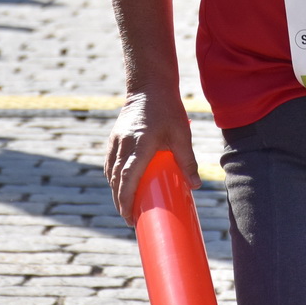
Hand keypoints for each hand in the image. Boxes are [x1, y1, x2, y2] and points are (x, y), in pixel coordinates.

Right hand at [104, 91, 199, 224]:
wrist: (149, 85)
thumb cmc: (168, 108)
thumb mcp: (181, 134)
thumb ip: (187, 160)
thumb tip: (196, 185)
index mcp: (140, 144)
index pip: (127, 178)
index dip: (126, 199)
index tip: (129, 217)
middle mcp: (124, 143)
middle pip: (116, 180)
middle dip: (120, 202)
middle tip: (129, 219)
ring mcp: (116, 140)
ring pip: (110, 172)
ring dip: (115, 191)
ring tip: (126, 207)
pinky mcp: (114, 137)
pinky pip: (110, 162)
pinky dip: (113, 177)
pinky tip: (119, 186)